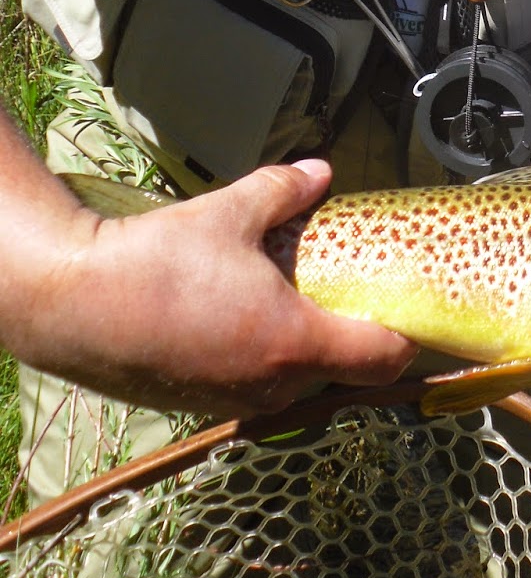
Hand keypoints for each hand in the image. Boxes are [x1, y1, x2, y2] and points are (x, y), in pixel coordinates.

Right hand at [12, 158, 414, 418]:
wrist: (71, 305)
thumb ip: (284, 191)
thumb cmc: (157, 262)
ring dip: (303, 349)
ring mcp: (233, 402)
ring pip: (296, 383)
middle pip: (342, 373)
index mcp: (294, 343)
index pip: (382, 359)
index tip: (412, 313)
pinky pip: (253, 387)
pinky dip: (261, 359)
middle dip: (352, 338)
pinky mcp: (200, 405)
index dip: (406, 338)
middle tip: (352, 294)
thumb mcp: (229, 213)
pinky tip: (242, 318)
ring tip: (292, 300)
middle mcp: (272, 386)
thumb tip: (320, 172)